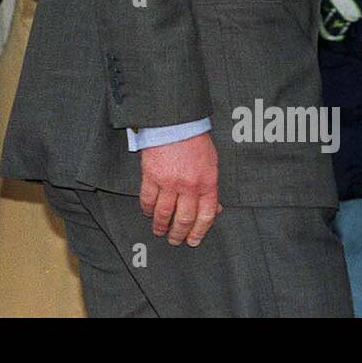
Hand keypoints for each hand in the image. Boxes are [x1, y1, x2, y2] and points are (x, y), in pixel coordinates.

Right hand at [138, 131, 220, 246]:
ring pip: (164, 213)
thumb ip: (212, 187)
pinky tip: (148, 213)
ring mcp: (169, 183)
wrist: (175, 122)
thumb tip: (214, 207)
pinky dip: (147, 209)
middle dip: (179, 234)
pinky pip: (148, 199)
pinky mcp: (151, 176)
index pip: (206, 216)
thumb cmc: (195, 140)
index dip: (199, 232)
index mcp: (207, 183)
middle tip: (175, 240)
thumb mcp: (212, 163)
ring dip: (161, 226)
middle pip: (184, 219)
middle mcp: (189, 186)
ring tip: (159, 232)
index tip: (193, 240)